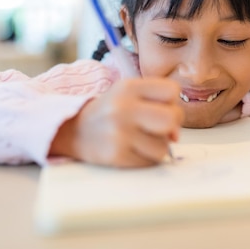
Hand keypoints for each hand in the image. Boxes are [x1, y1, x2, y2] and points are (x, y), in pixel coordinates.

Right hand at [50, 78, 183, 166]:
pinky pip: (149, 161)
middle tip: (159, 128)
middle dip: (172, 126)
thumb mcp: (130, 93)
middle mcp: (124, 108)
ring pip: (164, 146)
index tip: (160, 107)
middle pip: (172, 118)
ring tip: (141, 140)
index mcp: (129, 87)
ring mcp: (119, 133)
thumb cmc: (111, 111)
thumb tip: (175, 135)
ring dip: (158, 146)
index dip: (171, 101)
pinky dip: (146, 158)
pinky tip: (132, 150)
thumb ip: (158, 104)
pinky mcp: (116, 155)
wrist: (74, 130)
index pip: (172, 90)